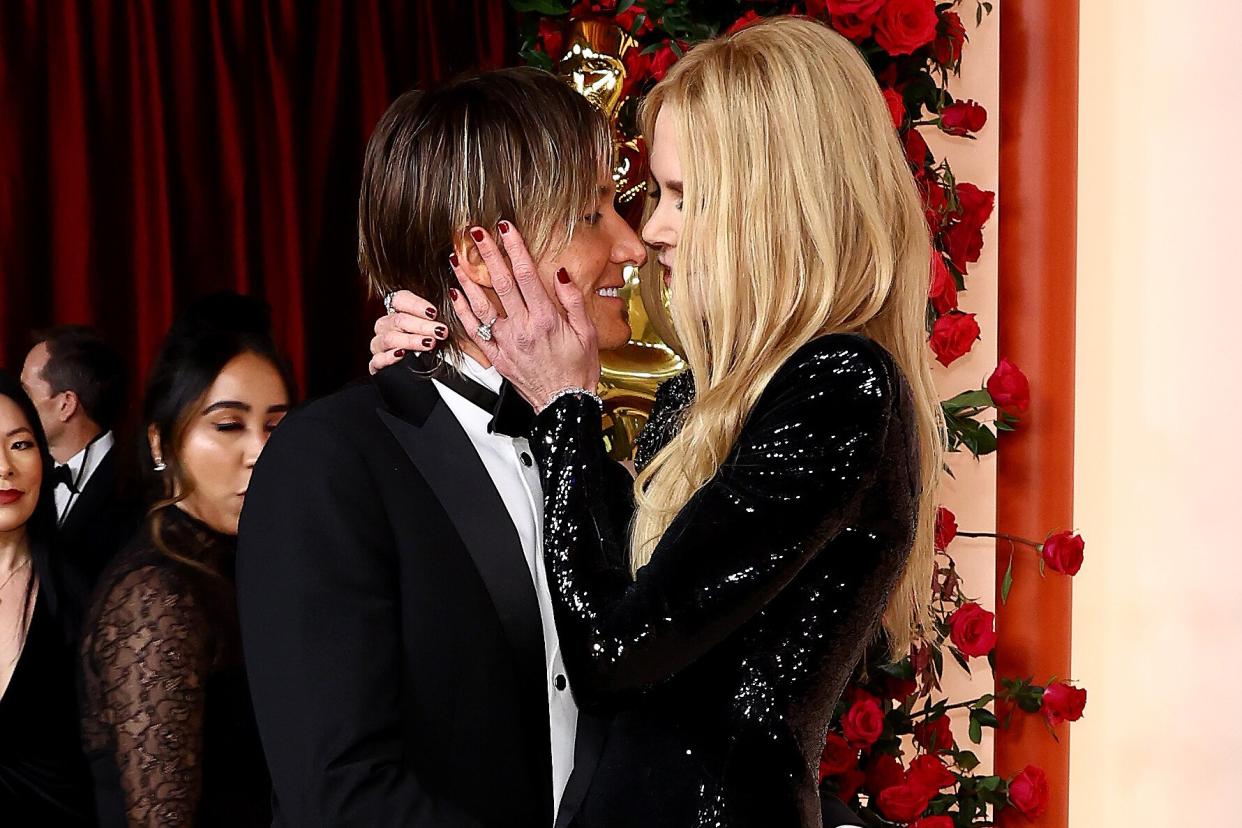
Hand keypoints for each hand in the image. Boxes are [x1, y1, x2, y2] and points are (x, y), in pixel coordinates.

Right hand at [368, 290, 447, 374]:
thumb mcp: (433, 327)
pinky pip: (378, 359)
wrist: (412, 374)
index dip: (416, 304)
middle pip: (398, 320)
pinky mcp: (376, 364)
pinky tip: (401, 355)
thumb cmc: (427, 343)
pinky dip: (389, 357)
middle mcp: (385, 326)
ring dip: (411, 340)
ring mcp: (379, 344)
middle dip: (422, 325)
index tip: (434, 312)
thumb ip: (436, 315)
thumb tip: (453, 297)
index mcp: (396, 312)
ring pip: (390, 338)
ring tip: (429, 343)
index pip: (400, 299)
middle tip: (440, 331)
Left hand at [449, 222, 599, 410]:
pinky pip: (474, 333)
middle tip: (476, 232)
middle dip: (487, 254)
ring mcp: (506, 343)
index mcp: (546, 319)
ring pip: (481, 306)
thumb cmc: (579, 369)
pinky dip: (462, 312)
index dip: (514, 248)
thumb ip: (573, 301)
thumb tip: (561, 273)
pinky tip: (455, 294)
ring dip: (467, 280)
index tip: (506, 228)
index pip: (526, 275)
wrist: (564, 406)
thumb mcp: (588, 333)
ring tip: (456, 258)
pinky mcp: (497, 358)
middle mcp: (523, 329)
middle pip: (501, 284)